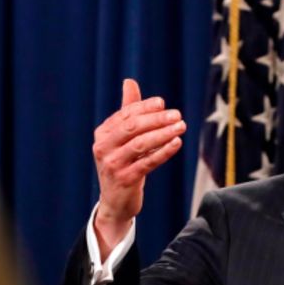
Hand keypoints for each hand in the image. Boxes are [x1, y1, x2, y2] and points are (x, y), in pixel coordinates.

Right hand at [91, 78, 185, 254]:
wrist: (115, 202)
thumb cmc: (122, 165)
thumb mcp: (121, 139)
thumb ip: (127, 111)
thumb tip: (129, 81)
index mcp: (102, 134)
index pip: (125, 115)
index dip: (144, 107)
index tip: (162, 103)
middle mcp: (103, 148)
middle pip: (132, 127)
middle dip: (156, 119)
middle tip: (177, 115)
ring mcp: (113, 165)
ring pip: (141, 144)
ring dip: (163, 134)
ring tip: (181, 127)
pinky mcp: (125, 179)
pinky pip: (147, 162)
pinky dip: (163, 152)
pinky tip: (177, 143)